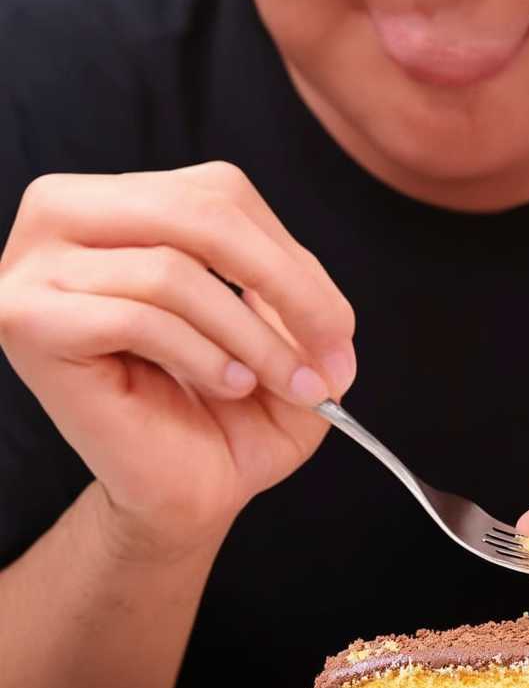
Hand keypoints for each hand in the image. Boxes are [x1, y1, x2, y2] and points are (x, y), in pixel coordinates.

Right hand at [0, 162, 356, 559]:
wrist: (178, 494)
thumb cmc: (222, 419)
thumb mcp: (284, 349)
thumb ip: (304, 303)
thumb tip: (330, 313)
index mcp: (119, 205)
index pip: (217, 192)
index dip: (290, 259)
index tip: (338, 330)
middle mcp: (63, 217)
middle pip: (195, 211)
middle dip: (282, 287)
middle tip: (328, 355)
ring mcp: (32, 266)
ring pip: (172, 271)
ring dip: (250, 338)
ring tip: (280, 385)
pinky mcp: (27, 319)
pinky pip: (137, 317)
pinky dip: (201, 356)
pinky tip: (228, 385)